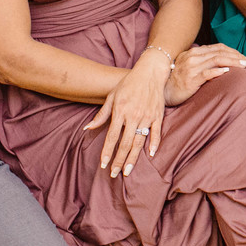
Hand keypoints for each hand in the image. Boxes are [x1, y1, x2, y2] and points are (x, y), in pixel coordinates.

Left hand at [83, 57, 168, 178]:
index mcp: (120, 111)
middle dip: (118, 160)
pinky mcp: (158, 115)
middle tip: (114, 173)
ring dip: (133, 158)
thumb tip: (87, 128)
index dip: (107, 152)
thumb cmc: (128, 84)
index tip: (103, 164)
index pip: (112, 137)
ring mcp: (147, 116)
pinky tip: (150, 155)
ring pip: (139, 142)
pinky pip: (156, 133)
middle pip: (125, 143)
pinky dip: (154, 144)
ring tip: (127, 171)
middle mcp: (134, 116)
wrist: (150, 72)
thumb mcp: (112, 96)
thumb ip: (101, 114)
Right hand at [164, 44, 245, 106]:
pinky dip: (218, 71)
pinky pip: (207, 73)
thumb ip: (204, 61)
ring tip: (245, 66)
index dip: (234, 51)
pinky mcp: (190, 79)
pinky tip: (228, 72)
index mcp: (195, 52)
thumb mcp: (191, 66)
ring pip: (217, 60)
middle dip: (238, 56)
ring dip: (234, 62)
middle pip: (220, 53)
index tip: (245, 57)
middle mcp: (193, 56)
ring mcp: (191, 67)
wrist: (162, 91)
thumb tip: (224, 63)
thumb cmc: (178, 80)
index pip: (219, 48)